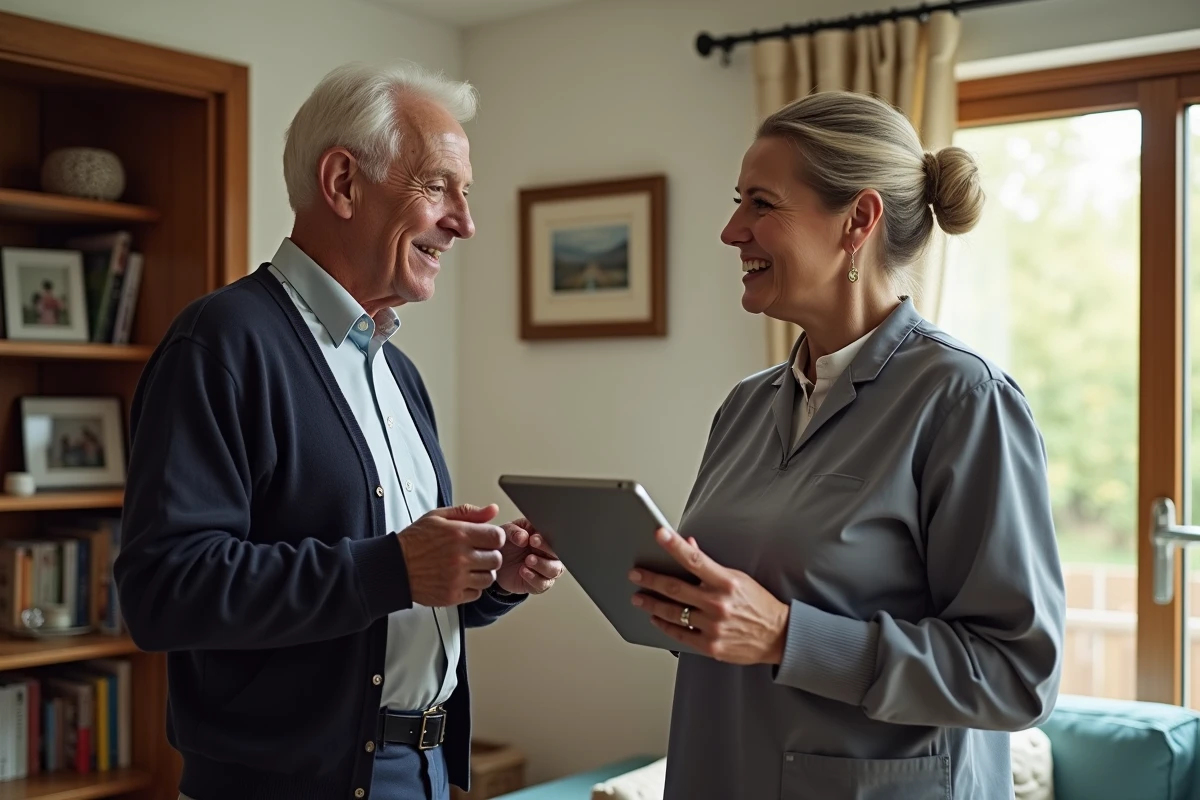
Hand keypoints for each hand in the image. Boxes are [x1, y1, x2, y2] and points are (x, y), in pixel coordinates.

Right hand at [397, 504, 505, 605]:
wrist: (394, 566)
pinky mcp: (452, 595)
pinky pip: (476, 594)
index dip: (494, 538)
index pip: (497, 537)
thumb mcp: (438, 517)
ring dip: (482, 573)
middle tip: (477, 554)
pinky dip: (471, 588)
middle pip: (496, 559)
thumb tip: (493, 510)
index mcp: (459, 534)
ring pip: (489, 578)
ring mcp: (457, 578)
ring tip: (468, 567)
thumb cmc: (414, 541)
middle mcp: (460, 557)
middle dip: (490, 555)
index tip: (487, 539)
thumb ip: (468, 512)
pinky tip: (460, 579)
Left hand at [496, 518, 564, 594]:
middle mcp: (549, 554)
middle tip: (532, 545)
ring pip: (555, 569)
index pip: (554, 537)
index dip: (546, 538)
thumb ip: (513, 531)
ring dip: (542, 565)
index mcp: (544, 538)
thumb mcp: (505, 532)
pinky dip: (534, 578)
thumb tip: (523, 537)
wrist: (496, 565)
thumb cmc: (506, 545)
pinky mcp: (539, 584)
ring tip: (528, 560)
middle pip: (559, 553)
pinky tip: (523, 571)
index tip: (533, 538)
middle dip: (547, 549)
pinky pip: (543, 583)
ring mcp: (546, 569)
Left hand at [630, 528, 789, 664]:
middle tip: (635, 574)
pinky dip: (664, 625)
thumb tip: (689, 545)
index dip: (675, 545)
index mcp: (726, 582)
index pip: (695, 559)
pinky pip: (680, 635)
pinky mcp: (711, 646)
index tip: (659, 534)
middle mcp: (718, 604)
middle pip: (674, 588)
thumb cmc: (758, 604)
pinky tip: (656, 618)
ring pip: (673, 613)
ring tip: (639, 598)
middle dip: (650, 580)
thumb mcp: (738, 577)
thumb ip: (710, 564)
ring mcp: (713, 626)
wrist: (778, 636)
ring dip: (651, 604)